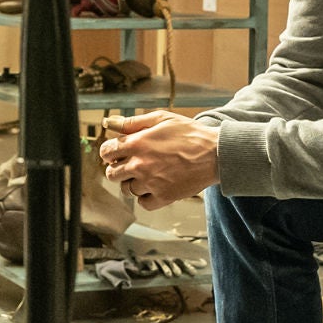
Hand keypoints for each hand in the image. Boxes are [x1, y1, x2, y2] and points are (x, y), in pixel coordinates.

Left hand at [98, 110, 218, 210]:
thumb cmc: (190, 134)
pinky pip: (143, 203)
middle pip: (112, 174)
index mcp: (136, 143)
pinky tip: (154, 187)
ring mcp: (150, 183)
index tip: (116, 153)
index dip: (109, 152)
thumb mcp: (162, 119)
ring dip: (132, 183)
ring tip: (146, 175)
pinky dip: (145, 197)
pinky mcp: (163, 197)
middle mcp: (139, 165)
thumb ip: (133, 122)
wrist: (216, 153)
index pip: (106, 152)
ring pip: (126, 190)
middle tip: (130, 165)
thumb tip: (108, 122)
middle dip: (118, 169)